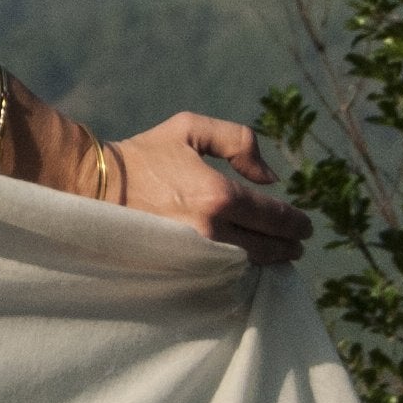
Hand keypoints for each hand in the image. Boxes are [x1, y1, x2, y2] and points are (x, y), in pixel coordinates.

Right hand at [29, 105, 311, 266]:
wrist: (97, 185)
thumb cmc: (146, 153)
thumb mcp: (191, 128)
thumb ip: (239, 142)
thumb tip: (270, 178)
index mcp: (219, 193)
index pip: (275, 217)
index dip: (297, 223)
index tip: (306, 226)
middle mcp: (212, 229)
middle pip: (268, 247)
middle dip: (289, 245)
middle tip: (298, 243)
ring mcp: (195, 254)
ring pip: (248, 265)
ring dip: (269, 260)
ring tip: (279, 254)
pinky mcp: (180, 269)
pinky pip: (222, 275)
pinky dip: (240, 270)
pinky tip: (247, 263)